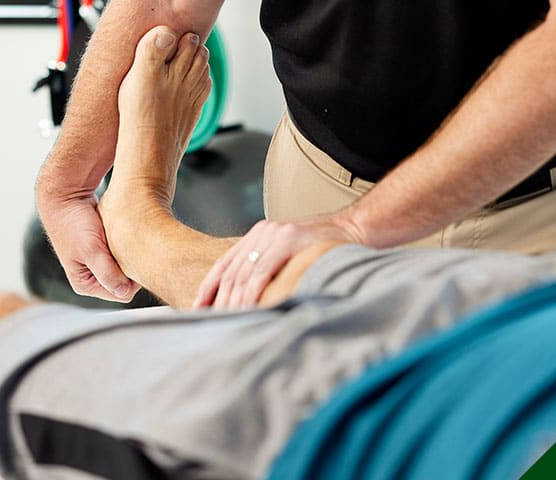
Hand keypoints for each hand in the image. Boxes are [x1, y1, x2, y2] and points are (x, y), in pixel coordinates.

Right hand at [37, 194, 138, 302]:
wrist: (66, 197)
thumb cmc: (74, 223)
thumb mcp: (92, 251)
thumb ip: (107, 274)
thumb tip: (125, 293)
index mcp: (85, 284)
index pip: (122, 293)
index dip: (133, 279)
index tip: (136, 258)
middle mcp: (91, 278)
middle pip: (125, 282)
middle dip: (130, 267)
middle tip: (131, 247)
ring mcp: (97, 264)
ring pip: (125, 267)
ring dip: (128, 256)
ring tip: (124, 239)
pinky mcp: (103, 250)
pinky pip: (123, 254)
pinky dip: (125, 246)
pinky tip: (123, 235)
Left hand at [193, 214, 363, 308]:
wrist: (356, 229)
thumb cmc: (324, 248)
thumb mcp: (290, 254)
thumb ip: (270, 267)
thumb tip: (251, 298)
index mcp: (258, 235)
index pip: (224, 264)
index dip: (209, 288)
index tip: (198, 309)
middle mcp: (262, 232)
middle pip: (230, 271)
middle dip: (219, 300)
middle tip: (212, 323)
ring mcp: (275, 234)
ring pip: (243, 274)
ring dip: (234, 301)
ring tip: (228, 321)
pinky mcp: (289, 239)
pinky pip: (262, 271)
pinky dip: (252, 292)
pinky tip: (247, 308)